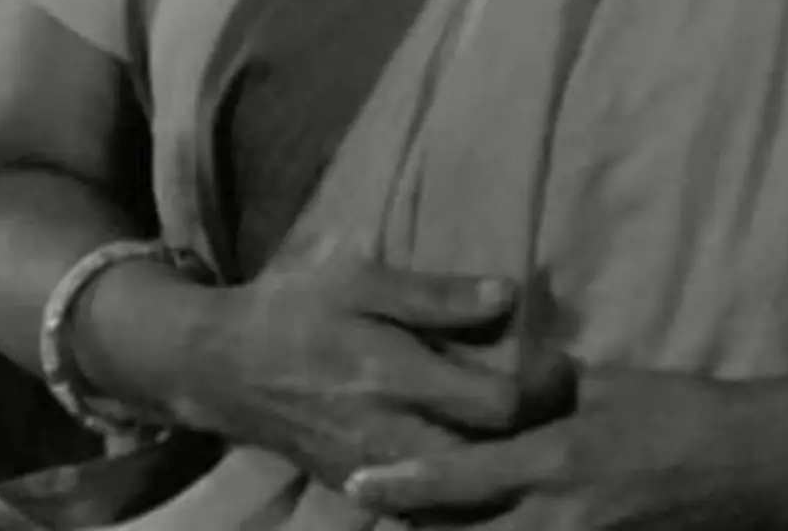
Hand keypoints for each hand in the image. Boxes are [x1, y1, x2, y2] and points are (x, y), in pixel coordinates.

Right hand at [189, 235, 574, 486]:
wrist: (223, 369)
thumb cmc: (297, 309)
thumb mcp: (362, 280)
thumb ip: (436, 294)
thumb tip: (509, 294)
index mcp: (394, 375)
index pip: (494, 404)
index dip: (541, 387)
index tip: (564, 365)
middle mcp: (389, 437)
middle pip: (486, 465)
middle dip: (530, 442)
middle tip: (559, 412)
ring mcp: (372, 475)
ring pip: (458, 500)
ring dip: (501, 478)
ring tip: (534, 445)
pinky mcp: (357, 494)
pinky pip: (425, 514)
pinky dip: (461, 502)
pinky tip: (486, 480)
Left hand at [344, 363, 787, 530]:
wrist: (759, 466)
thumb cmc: (684, 410)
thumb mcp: (610, 383)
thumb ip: (549, 386)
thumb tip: (502, 374)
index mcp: (559, 459)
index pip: (464, 479)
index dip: (405, 484)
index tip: (357, 482)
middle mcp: (563, 518)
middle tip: (377, 520)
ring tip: (420, 529)